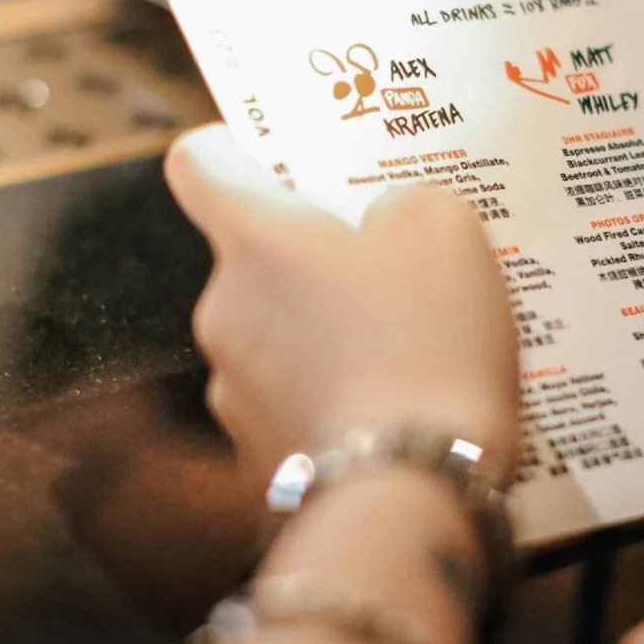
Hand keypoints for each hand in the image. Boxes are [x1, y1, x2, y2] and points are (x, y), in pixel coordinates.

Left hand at [164, 124, 520, 488]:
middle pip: (257, 262)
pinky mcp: (258, 460)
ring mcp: (232, 392)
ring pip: (279, 340)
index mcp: (253, 240)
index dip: (232, 149)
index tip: (276, 156)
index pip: (198, 165)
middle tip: (395, 267)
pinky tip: (398, 414)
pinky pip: (297, 408)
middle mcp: (222, 311)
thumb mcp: (444, 230)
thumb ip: (404, 204)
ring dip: (329, 339)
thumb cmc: (423, 342)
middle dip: (317, 262)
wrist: (410, 494)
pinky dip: (336, 404)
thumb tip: (384, 223)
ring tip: (412, 352)